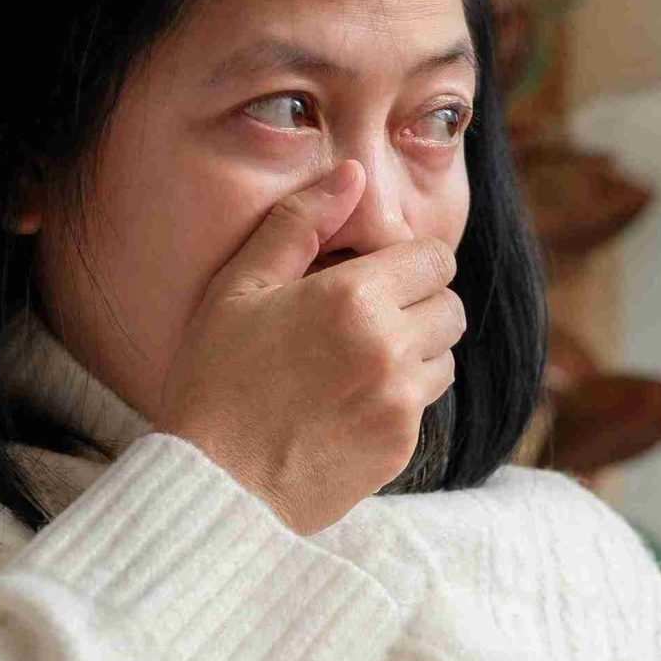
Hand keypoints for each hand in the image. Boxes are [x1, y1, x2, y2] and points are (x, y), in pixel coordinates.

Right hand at [155, 156, 466, 534]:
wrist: (211, 485)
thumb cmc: (214, 380)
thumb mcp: (239, 287)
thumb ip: (300, 222)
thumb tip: (353, 174)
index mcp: (353, 297)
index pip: (435, 257)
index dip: (406, 261)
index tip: (372, 274)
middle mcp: (390, 347)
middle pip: (449, 307)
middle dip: (416, 304)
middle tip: (362, 318)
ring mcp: (401, 402)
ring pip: (443, 358)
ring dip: (414, 353)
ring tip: (353, 363)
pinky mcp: (400, 447)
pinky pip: (422, 406)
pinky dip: (397, 399)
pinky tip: (344, 405)